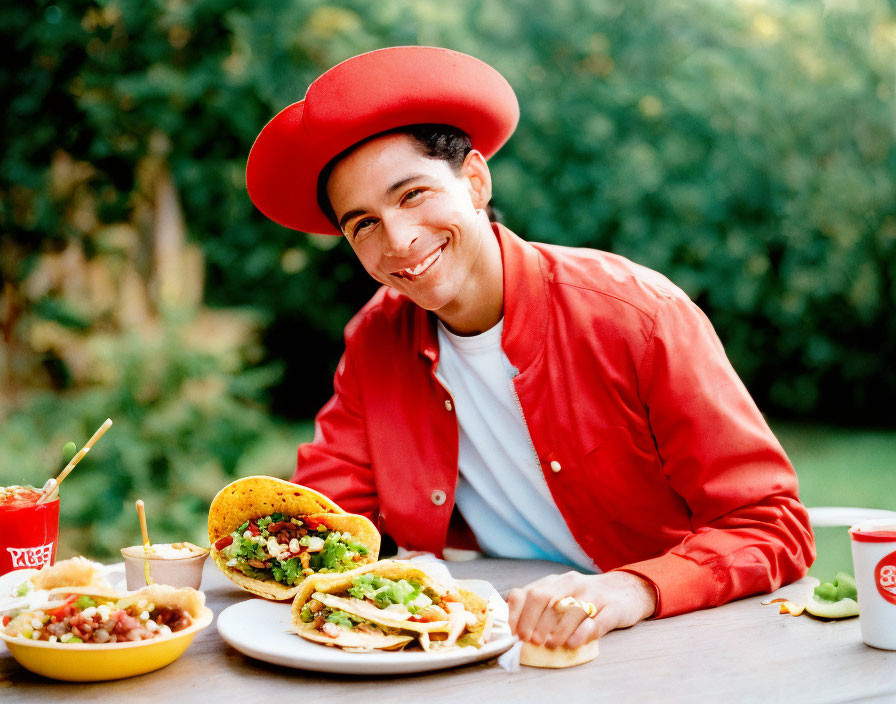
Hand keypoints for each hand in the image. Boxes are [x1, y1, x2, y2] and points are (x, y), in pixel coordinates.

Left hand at [506, 570, 656, 648]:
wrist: (628, 589)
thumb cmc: (587, 598)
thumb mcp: (562, 596)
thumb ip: (541, 607)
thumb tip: (514, 629)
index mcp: (556, 581)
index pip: (528, 592)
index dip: (517, 613)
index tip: (513, 632)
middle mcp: (572, 583)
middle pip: (543, 598)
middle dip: (531, 621)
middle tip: (529, 640)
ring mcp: (594, 595)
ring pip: (569, 610)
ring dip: (555, 631)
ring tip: (550, 645)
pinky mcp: (614, 609)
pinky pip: (595, 622)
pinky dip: (580, 635)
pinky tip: (571, 644)